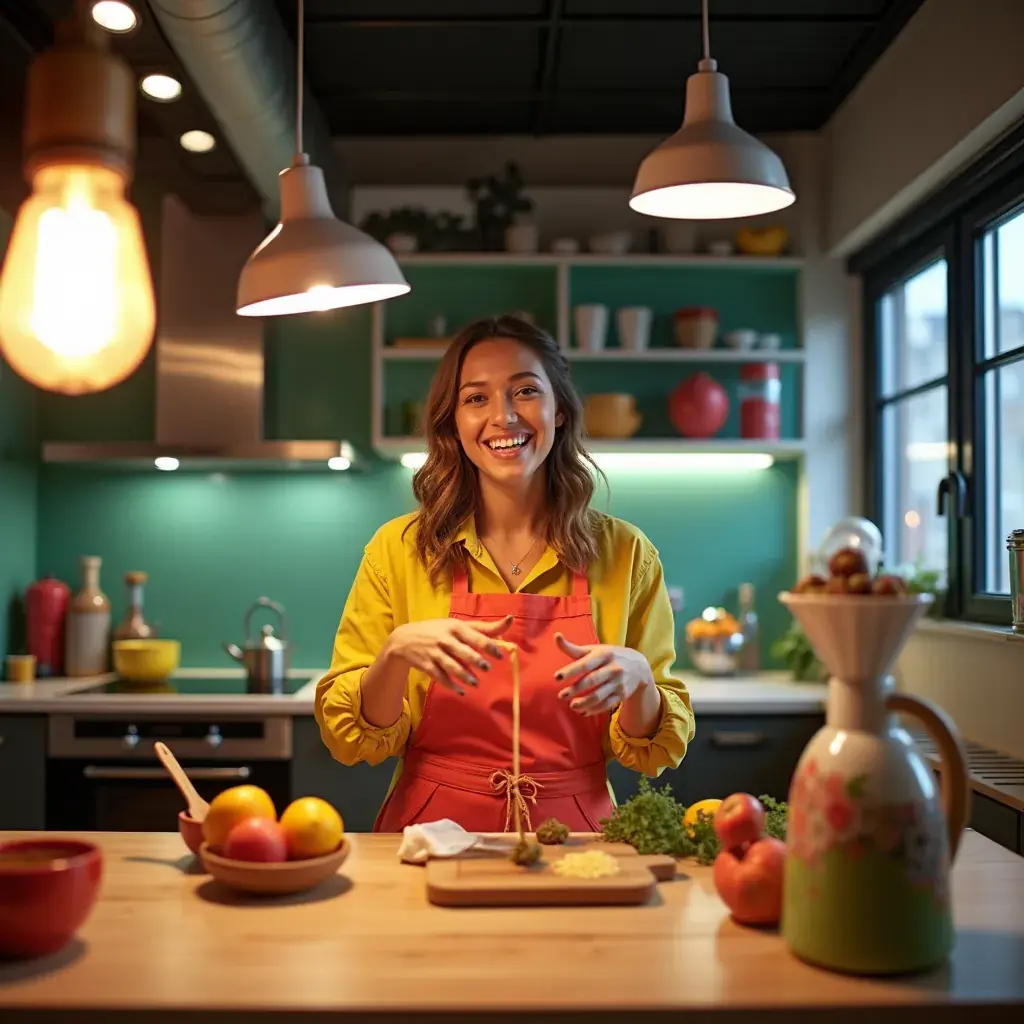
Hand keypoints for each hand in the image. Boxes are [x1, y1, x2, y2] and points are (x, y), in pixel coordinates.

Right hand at [386, 616, 512, 694]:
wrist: (404, 639)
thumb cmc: (437, 631)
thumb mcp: (457, 625)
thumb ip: (483, 628)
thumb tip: (509, 621)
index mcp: (455, 627)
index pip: (474, 636)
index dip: (488, 646)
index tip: (499, 655)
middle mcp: (445, 639)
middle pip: (462, 651)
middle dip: (475, 660)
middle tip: (487, 668)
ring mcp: (434, 653)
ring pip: (451, 666)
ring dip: (464, 676)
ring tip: (475, 683)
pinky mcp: (426, 665)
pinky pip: (439, 677)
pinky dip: (450, 685)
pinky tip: (461, 691)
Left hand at [554, 634, 653, 715]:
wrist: (638, 667)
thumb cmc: (609, 656)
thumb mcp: (594, 650)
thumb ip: (574, 648)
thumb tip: (556, 636)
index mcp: (604, 655)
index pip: (585, 664)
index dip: (571, 670)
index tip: (557, 677)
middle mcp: (613, 668)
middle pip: (592, 681)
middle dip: (575, 689)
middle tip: (561, 695)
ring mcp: (618, 683)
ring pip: (599, 696)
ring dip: (584, 703)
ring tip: (572, 706)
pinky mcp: (622, 695)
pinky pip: (606, 705)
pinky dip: (594, 710)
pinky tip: (583, 712)